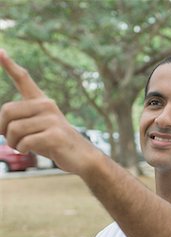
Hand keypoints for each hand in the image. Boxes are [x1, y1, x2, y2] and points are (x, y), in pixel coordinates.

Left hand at [0, 49, 100, 173]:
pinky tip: (30, 151)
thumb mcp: (36, 129)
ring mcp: (52, 119)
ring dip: (13, 142)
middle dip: (3, 128)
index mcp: (42, 102)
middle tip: (12, 139)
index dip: (10, 65)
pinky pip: (25, 141)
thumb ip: (19, 122)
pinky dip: (22, 149)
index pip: (24, 79)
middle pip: (7, 110)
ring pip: (13, 128)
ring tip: (23, 147)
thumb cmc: (55, 143)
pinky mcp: (55, 134)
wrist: (82, 157)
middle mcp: (47, 105)